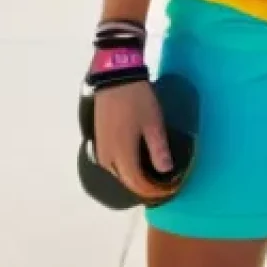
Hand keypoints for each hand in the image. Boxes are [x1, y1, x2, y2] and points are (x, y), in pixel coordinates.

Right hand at [93, 81, 172, 200]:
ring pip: (116, 171)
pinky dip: (122, 166)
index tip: (167, 190)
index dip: (152, 191)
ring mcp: (100, 146)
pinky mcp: (98, 137)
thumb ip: (158, 149)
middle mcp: (107, 156)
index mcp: (122, 154)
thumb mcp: (153, 123)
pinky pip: (109, 161)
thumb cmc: (137, 100)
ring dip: (131, 176)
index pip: (137, 183)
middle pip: (125, 180)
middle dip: (142, 186)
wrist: (115, 76)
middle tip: (160, 184)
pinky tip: (132, 159)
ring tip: (148, 174)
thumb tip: (165, 171)